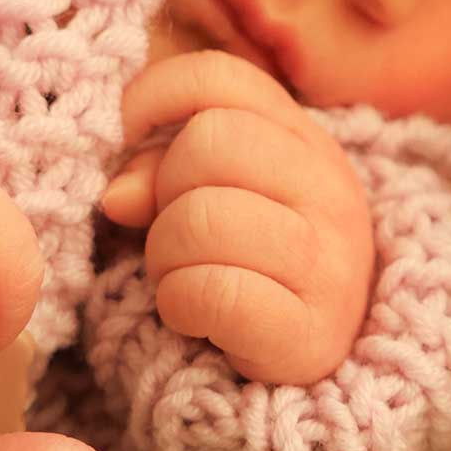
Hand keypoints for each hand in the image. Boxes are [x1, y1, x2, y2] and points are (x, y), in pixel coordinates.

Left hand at [100, 51, 373, 383]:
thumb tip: (118, 194)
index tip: (127, 141)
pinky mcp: (313, 330)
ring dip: (165, 256)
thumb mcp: (209, 198)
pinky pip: (209, 293)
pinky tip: (196, 318)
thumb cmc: (246, 267)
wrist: (306, 370)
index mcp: (306, 140)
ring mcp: (331, 259)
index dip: (154, 99)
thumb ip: (159, 169)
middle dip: (163, 193)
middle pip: (208, 142)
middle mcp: (331, 188)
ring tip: (184, 277)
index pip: (221, 79)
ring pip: (201, 218)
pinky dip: (180, 307)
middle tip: (171, 234)